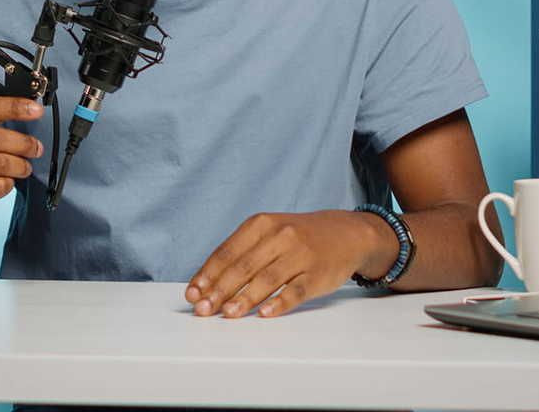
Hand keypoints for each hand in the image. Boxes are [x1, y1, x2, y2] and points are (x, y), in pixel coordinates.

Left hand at [185, 211, 372, 317]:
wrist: (346, 233)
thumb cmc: (297, 237)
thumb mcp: (269, 233)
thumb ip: (241, 254)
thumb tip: (207, 283)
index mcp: (261, 224)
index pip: (227, 251)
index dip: (207, 274)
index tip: (193, 293)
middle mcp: (280, 235)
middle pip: (244, 266)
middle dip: (220, 290)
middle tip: (203, 309)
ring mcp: (300, 254)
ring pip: (267, 279)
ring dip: (245, 298)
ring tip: (227, 314)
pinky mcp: (318, 274)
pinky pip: (296, 290)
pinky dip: (279, 303)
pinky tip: (265, 314)